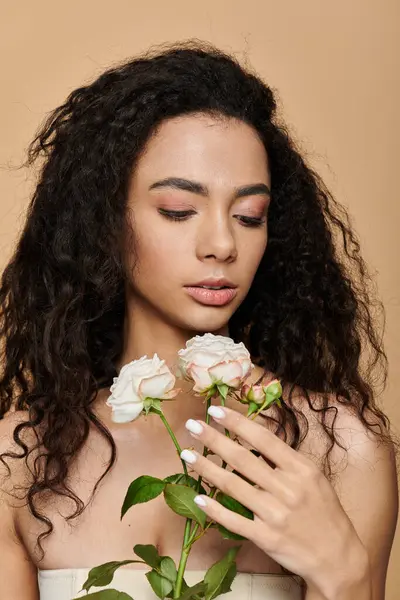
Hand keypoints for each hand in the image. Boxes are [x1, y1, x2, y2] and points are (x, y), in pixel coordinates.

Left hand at [180, 405, 369, 597]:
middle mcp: (288, 489)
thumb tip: (254, 436)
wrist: (338, 557)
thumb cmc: (324, 511)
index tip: (215, 410)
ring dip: (206, 468)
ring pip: (232, 486)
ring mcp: (275, 514)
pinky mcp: (266, 538)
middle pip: (242, 459)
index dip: (237, 422)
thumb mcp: (313, 477)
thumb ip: (285, 459)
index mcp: (300, 469)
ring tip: (186, 455)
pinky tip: (198, 496)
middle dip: (213, 439)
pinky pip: (234, 520)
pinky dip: (214, 509)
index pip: (263, 438)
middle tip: (192, 426)